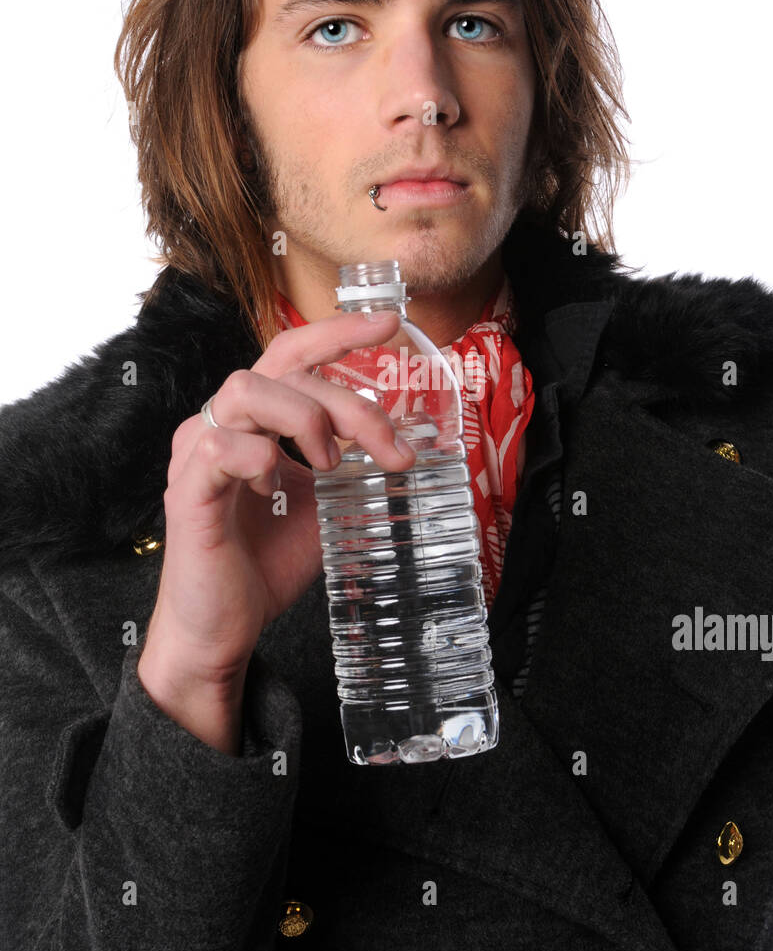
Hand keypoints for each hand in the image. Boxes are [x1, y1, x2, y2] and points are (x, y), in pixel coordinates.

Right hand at [139, 309, 415, 694]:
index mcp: (253, 421)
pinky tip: (276, 483)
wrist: (223, 628)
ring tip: (330, 464)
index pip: (291, 354)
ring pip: (246, 390)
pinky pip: (218, 447)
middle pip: (283, 371)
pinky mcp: (187, 491)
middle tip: (391, 447)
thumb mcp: (324, 508)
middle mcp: (221, 425)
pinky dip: (258, 456)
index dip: (338, 331)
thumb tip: (408, 450)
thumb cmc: (264, 563)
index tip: (390, 323)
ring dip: (304, 418)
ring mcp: (198, 455)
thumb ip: (351, 473)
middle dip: (348, 402)